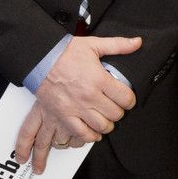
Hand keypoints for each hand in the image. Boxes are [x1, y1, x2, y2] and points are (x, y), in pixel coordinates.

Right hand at [15, 35, 139, 172]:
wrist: (40, 59)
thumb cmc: (65, 52)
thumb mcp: (94, 45)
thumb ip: (118, 45)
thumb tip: (137, 42)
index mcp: (99, 79)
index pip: (125, 98)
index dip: (130, 100)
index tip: (127, 99)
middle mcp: (89, 96)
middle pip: (115, 114)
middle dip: (119, 112)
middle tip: (115, 107)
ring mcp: (76, 108)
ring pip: (101, 127)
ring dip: (107, 125)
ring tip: (106, 118)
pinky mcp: (64, 116)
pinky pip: (81, 134)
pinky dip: (90, 136)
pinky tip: (93, 132)